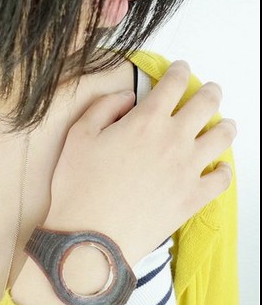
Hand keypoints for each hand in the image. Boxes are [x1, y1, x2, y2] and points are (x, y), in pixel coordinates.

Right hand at [45, 60, 235, 265]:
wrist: (92, 236)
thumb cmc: (79, 184)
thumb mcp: (79, 134)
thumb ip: (105, 106)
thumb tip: (129, 97)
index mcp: (146, 121)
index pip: (172, 84)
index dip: (179, 70)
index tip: (180, 67)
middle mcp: (174, 140)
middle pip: (206, 104)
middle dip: (210, 91)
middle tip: (209, 89)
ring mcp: (188, 169)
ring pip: (222, 138)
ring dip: (225, 125)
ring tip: (224, 124)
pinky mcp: (193, 198)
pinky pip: (221, 180)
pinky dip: (224, 170)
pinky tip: (220, 167)